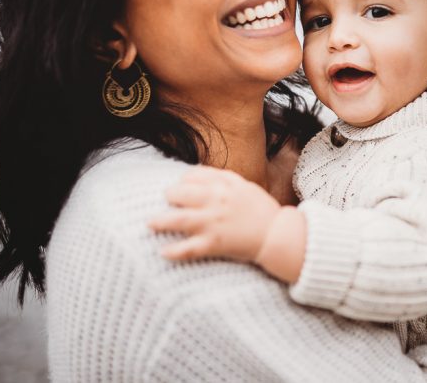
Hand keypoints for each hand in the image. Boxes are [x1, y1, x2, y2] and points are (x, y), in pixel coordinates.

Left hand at [148, 166, 291, 268]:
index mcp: (225, 185)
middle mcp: (217, 202)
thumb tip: (195, 172)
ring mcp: (214, 223)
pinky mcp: (215, 244)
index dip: (183, 180)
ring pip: (180, 220)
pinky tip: (163, 252)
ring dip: (161, 221)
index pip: (195, 176)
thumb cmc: (261, 210)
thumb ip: (222, 177)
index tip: (179, 186)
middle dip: (169, 195)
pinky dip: (174, 251)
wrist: (277, 235)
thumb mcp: (244, 186)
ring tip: (149, 223)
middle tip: (165, 200)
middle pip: (182, 194)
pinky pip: (190, 248)